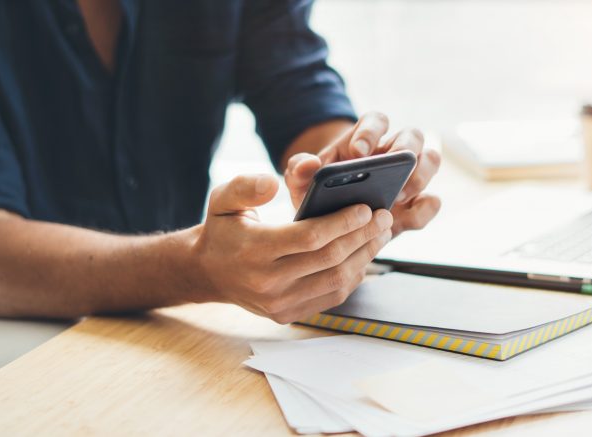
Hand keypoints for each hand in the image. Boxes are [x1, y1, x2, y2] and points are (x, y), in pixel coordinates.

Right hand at [190, 174, 392, 323]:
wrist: (208, 272)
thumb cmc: (223, 229)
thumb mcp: (222, 199)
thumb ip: (246, 186)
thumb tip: (273, 183)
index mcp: (254, 251)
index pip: (310, 237)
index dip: (343, 222)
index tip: (366, 208)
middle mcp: (267, 282)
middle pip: (329, 259)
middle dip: (363, 236)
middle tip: (383, 217)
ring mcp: (279, 303)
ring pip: (336, 281)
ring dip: (364, 256)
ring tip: (380, 234)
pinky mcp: (288, 315)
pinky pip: (331, 297)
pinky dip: (353, 276)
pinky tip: (363, 255)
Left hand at [284, 112, 441, 236]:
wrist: (330, 219)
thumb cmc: (319, 192)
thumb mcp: (301, 181)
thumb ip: (299, 170)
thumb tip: (309, 163)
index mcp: (365, 139)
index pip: (376, 121)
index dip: (370, 132)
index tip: (357, 153)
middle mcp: (393, 152)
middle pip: (412, 136)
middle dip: (404, 150)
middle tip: (388, 172)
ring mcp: (409, 177)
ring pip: (430, 161)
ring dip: (420, 176)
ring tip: (398, 197)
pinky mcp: (416, 205)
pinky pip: (431, 202)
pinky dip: (425, 208)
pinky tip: (405, 219)